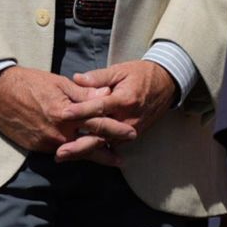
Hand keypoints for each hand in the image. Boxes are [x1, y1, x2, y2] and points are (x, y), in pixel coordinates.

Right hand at [0, 66, 131, 154]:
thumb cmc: (30, 83)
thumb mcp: (59, 83)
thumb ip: (84, 93)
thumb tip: (106, 95)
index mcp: (66, 113)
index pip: (97, 123)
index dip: (115, 129)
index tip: (131, 133)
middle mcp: (58, 132)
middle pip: (89, 144)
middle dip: (108, 150)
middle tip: (122, 157)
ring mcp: (47, 143)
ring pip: (76, 152)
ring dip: (93, 155)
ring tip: (110, 160)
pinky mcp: (37, 148)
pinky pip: (60, 152)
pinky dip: (73, 153)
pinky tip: (83, 154)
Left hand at [54, 60, 176, 164]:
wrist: (166, 84)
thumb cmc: (141, 74)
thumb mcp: (120, 70)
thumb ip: (98, 77)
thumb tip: (77, 78)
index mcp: (124, 99)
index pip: (99, 107)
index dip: (81, 111)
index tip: (63, 114)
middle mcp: (128, 118)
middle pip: (101, 134)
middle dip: (79, 145)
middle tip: (60, 153)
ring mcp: (131, 129)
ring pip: (105, 143)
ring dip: (85, 151)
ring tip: (64, 157)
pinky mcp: (133, 135)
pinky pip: (113, 145)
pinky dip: (97, 151)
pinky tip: (80, 156)